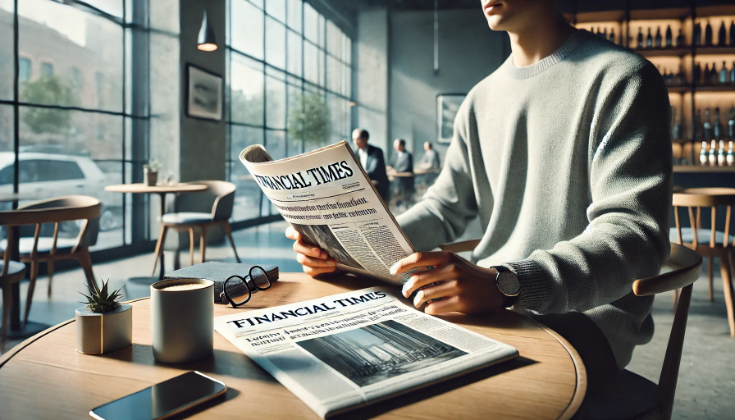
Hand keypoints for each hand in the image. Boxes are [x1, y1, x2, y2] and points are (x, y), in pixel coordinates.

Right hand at [285, 226, 338, 275]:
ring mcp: (304, 257)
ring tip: (332, 261)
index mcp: (305, 234)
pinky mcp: (308, 268)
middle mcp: (302, 245)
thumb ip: (327, 230)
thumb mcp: (334, 234)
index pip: (291, 232)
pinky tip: (332, 267)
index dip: (292, 233)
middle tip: (323, 253)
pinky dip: (321, 269)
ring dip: (318, 262)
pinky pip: (309, 270)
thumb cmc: (337, 241)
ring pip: (303, 259)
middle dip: (310, 250)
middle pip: (297, 247)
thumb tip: (331, 224)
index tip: (299, 235)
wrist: (343, 257)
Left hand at [390, 252, 504, 314]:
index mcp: (447, 257)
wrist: (496, 286)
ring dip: (417, 301)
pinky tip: (430, 309)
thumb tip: (409, 270)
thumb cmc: (470, 275)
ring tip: (418, 302)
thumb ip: (436, 264)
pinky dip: (429, 310)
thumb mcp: (455, 262)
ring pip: (424, 295)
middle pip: (418, 278)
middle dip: (407, 288)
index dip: (402, 264)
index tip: (393, 271)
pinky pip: (435, 307)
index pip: (419, 257)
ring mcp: (457, 286)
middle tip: (406, 292)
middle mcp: (452, 269)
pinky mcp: (461, 301)